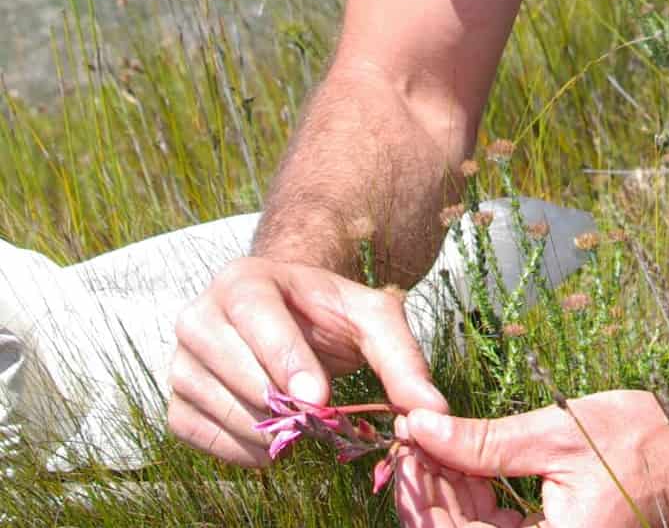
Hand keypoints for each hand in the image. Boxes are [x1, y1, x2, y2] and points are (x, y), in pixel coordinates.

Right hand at [167, 256, 447, 465]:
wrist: (288, 318)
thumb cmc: (330, 315)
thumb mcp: (374, 320)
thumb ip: (402, 358)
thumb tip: (432, 411)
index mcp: (245, 279)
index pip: (255, 315)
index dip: (286, 358)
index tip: (318, 399)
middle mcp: (200, 313)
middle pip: (236, 369)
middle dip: (284, 402)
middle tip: (320, 416)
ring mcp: (180, 358)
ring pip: (221, 407)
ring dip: (269, 428)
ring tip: (301, 419)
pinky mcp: (175, 400)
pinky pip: (202, 437)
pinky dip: (242, 448)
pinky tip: (273, 434)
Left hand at [395, 391, 668, 527]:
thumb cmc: (647, 443)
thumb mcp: (558, 434)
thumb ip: (484, 442)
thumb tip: (419, 426)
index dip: (422, 495)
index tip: (405, 442)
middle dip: (432, 492)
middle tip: (415, 437)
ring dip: (454, 497)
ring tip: (438, 442)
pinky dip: (482, 504)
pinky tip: (470, 463)